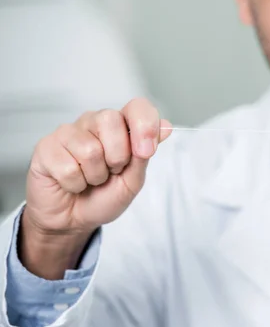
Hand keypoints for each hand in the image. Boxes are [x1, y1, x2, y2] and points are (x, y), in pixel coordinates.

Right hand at [20, 98, 171, 278]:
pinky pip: (68, 167)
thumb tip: (166, 127)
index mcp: (121, 126)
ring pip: (90, 149)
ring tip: (90, 179)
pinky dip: (74, 184)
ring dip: (95, 175)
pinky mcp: (46, 147)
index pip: (137, 107)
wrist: (74, 219)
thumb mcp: (133, 180)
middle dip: (117, 157)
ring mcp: (68, 132)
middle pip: (111, 121)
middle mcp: (94, 122)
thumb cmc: (104, 196)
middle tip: (111, 171)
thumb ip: (145, 154)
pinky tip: (71, 183)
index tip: (146, 151)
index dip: (145, 125)